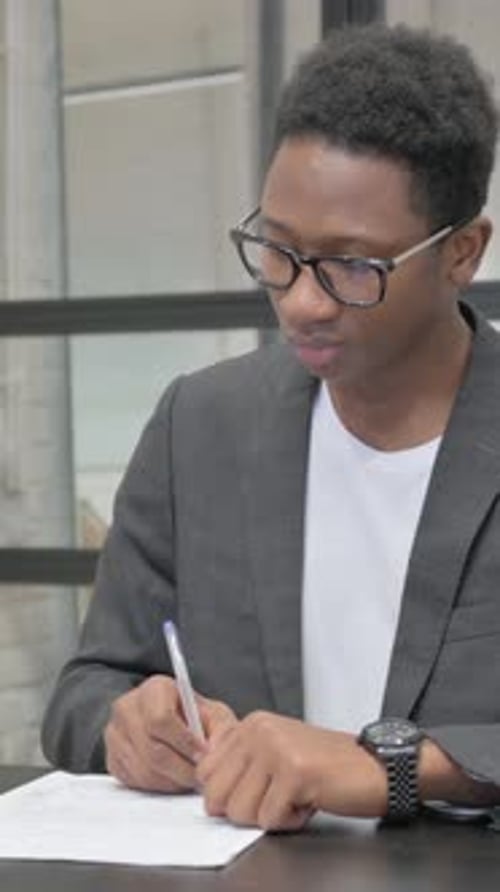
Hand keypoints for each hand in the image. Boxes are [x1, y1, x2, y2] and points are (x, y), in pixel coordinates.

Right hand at [104, 675, 235, 792]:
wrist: (166, 720)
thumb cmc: (192, 716)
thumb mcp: (213, 713)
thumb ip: (220, 729)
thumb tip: (214, 753)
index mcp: (153, 689)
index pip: (161, 720)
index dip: (184, 743)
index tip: (202, 755)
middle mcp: (127, 708)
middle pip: (152, 750)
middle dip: (182, 769)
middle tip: (200, 777)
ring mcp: (115, 734)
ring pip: (144, 770)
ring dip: (171, 782)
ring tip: (189, 779)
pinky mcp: (111, 757)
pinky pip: (134, 780)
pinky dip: (157, 786)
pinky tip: (172, 779)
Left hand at [196, 711, 387, 829]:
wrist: (376, 767)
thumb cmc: (328, 766)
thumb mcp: (276, 752)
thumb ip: (242, 763)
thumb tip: (206, 789)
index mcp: (252, 724)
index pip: (205, 771)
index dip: (227, 794)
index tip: (255, 791)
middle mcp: (260, 730)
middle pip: (217, 795)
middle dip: (244, 810)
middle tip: (275, 799)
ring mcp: (276, 749)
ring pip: (240, 811)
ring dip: (269, 816)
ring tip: (295, 797)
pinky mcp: (295, 772)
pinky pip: (269, 820)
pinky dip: (290, 822)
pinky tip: (308, 802)